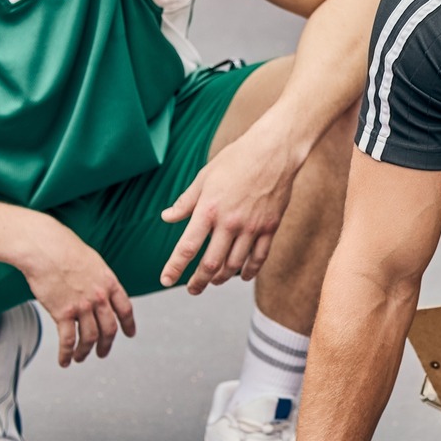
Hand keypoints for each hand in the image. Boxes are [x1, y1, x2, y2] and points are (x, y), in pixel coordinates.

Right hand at [16, 217, 136, 365]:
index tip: (129, 334)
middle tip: (103, 353)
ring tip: (80, 357)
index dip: (128, 324)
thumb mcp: (92, 260)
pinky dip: (67, 354)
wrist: (44, 247)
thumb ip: (98, 277)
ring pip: (90, 338)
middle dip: (107, 344)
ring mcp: (82, 306)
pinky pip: (68, 340)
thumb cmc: (63, 247)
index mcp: (109, 282)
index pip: (125, 309)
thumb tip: (97, 286)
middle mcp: (99, 297)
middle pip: (109, 329)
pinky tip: (64, 361)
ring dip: (85, 352)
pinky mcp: (63, 313)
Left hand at [159, 127, 304, 293]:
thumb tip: (167, 217)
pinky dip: (248, 271)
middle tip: (191, 289)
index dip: (175, 267)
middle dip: (198, 281)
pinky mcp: (270, 228)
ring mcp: (252, 227)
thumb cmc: (236, 159)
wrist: (274, 151)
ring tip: (214, 281)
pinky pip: (258, 258)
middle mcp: (229, 223)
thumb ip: (186, 201)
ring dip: (221, 278)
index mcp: (209, 209)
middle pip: (211, 264)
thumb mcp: (204, 177)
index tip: (166, 280)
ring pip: (234, 265)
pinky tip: (241, 276)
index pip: (187, 247)